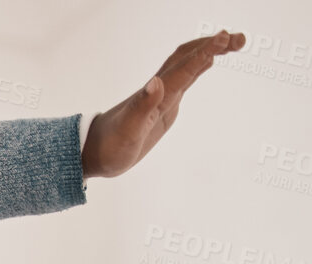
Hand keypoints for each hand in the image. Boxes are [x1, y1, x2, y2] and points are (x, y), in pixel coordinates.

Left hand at [81, 30, 244, 178]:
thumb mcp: (128, 132)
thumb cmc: (110, 146)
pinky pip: (184, 79)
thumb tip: (156, 82)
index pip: (184, 67)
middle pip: (188, 57)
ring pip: (188, 64)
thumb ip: (142, 107)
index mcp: (156, 94)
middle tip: (241, 39)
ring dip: (210, 51)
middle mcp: (160, 90)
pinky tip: (208, 63)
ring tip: (234, 43)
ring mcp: (162, 96)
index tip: (226, 38)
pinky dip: (199, 66)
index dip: (205, 52)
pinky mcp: (163, 106)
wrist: (94, 153)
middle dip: (214, 45)